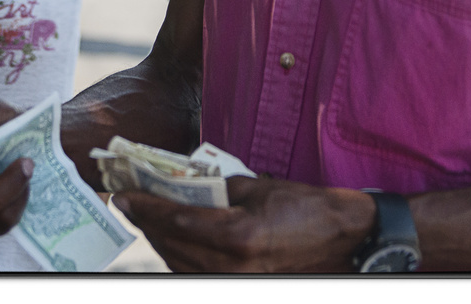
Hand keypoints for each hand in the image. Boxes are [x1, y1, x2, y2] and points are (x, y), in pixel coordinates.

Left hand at [112, 175, 375, 272]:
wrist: (346, 240)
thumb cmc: (309, 209)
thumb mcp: (261, 187)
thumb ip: (218, 189)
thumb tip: (184, 184)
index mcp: (237, 236)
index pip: (175, 221)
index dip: (145, 207)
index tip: (124, 195)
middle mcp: (232, 266)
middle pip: (172, 245)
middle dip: (148, 223)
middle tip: (130, 203)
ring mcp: (237, 282)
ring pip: (181, 265)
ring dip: (161, 242)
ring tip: (149, 220)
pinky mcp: (242, 287)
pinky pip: (198, 275)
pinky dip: (181, 258)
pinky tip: (175, 241)